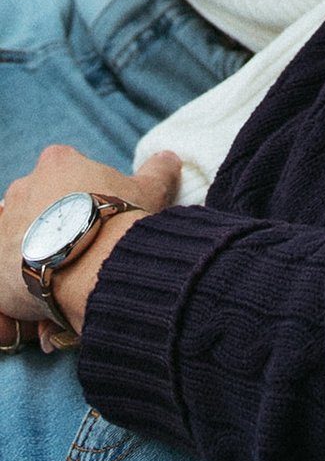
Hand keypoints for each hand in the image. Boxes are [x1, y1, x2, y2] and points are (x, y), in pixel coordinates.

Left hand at [0, 147, 180, 345]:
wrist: (95, 261)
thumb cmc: (120, 220)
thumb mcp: (148, 191)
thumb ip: (157, 171)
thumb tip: (171, 158)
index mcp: (58, 163)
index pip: (62, 171)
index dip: (79, 195)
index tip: (94, 215)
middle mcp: (23, 187)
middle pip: (36, 205)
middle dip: (53, 226)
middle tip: (79, 250)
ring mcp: (5, 223)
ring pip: (19, 239)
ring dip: (37, 255)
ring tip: (65, 282)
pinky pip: (5, 273)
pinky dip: (21, 286)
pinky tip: (46, 302)